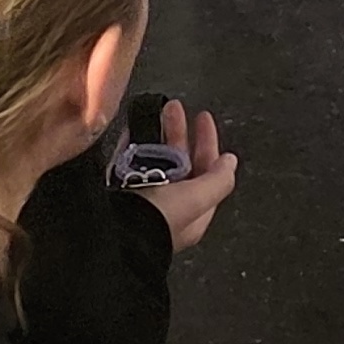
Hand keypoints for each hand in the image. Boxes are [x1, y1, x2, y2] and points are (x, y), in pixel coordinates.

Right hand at [130, 101, 239, 253]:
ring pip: (153, 160)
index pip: (207, 173)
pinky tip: (131, 128)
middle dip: (179, 132)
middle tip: (173, 107)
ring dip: (155, 135)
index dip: (207, 144)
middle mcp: (168, 206)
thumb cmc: (157, 220)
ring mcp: (142, 199)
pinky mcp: (118, 194)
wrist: (112, 236)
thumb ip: (217, 181)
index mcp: (191, 213)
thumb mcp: (196, 199)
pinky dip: (132, 144)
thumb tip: (231, 162)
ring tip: (152, 112)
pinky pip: (128, 163)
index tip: (202, 117)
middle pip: (179, 162)